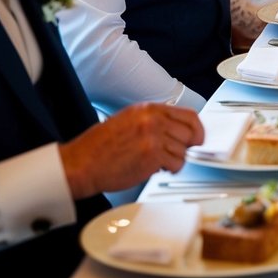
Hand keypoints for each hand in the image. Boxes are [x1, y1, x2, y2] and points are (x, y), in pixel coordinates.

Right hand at [59, 103, 203, 199]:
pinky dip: (171, 169)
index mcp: (147, 109)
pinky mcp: (152, 155)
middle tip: (178, 153)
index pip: (188, 114)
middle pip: (190, 132)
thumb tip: (177, 129)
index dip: (196, 128)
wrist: (79, 164)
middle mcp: (152, 119)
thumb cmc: (98, 147)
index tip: (197, 138)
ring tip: (159, 162)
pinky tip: (157, 168)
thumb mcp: (127, 121)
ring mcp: (153, 137)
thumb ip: (153, 121)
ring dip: (176, 159)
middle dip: (187, 146)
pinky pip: (176, 163)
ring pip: (184, 150)